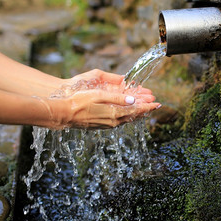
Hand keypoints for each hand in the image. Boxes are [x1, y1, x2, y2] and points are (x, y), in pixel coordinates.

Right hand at [43, 73, 160, 128]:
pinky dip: (126, 116)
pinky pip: (119, 121)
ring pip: (126, 119)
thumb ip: (117, 98)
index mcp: (114, 113)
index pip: (136, 110)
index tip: (157, 103)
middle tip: (154, 105)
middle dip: (144, 109)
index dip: (148, 106)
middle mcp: (113, 121)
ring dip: (136, 113)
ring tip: (144, 109)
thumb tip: (133, 99)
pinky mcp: (101, 125)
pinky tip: (126, 113)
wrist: (63, 114)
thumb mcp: (98, 95)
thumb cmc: (78, 102)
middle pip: (133, 115)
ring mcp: (107, 125)